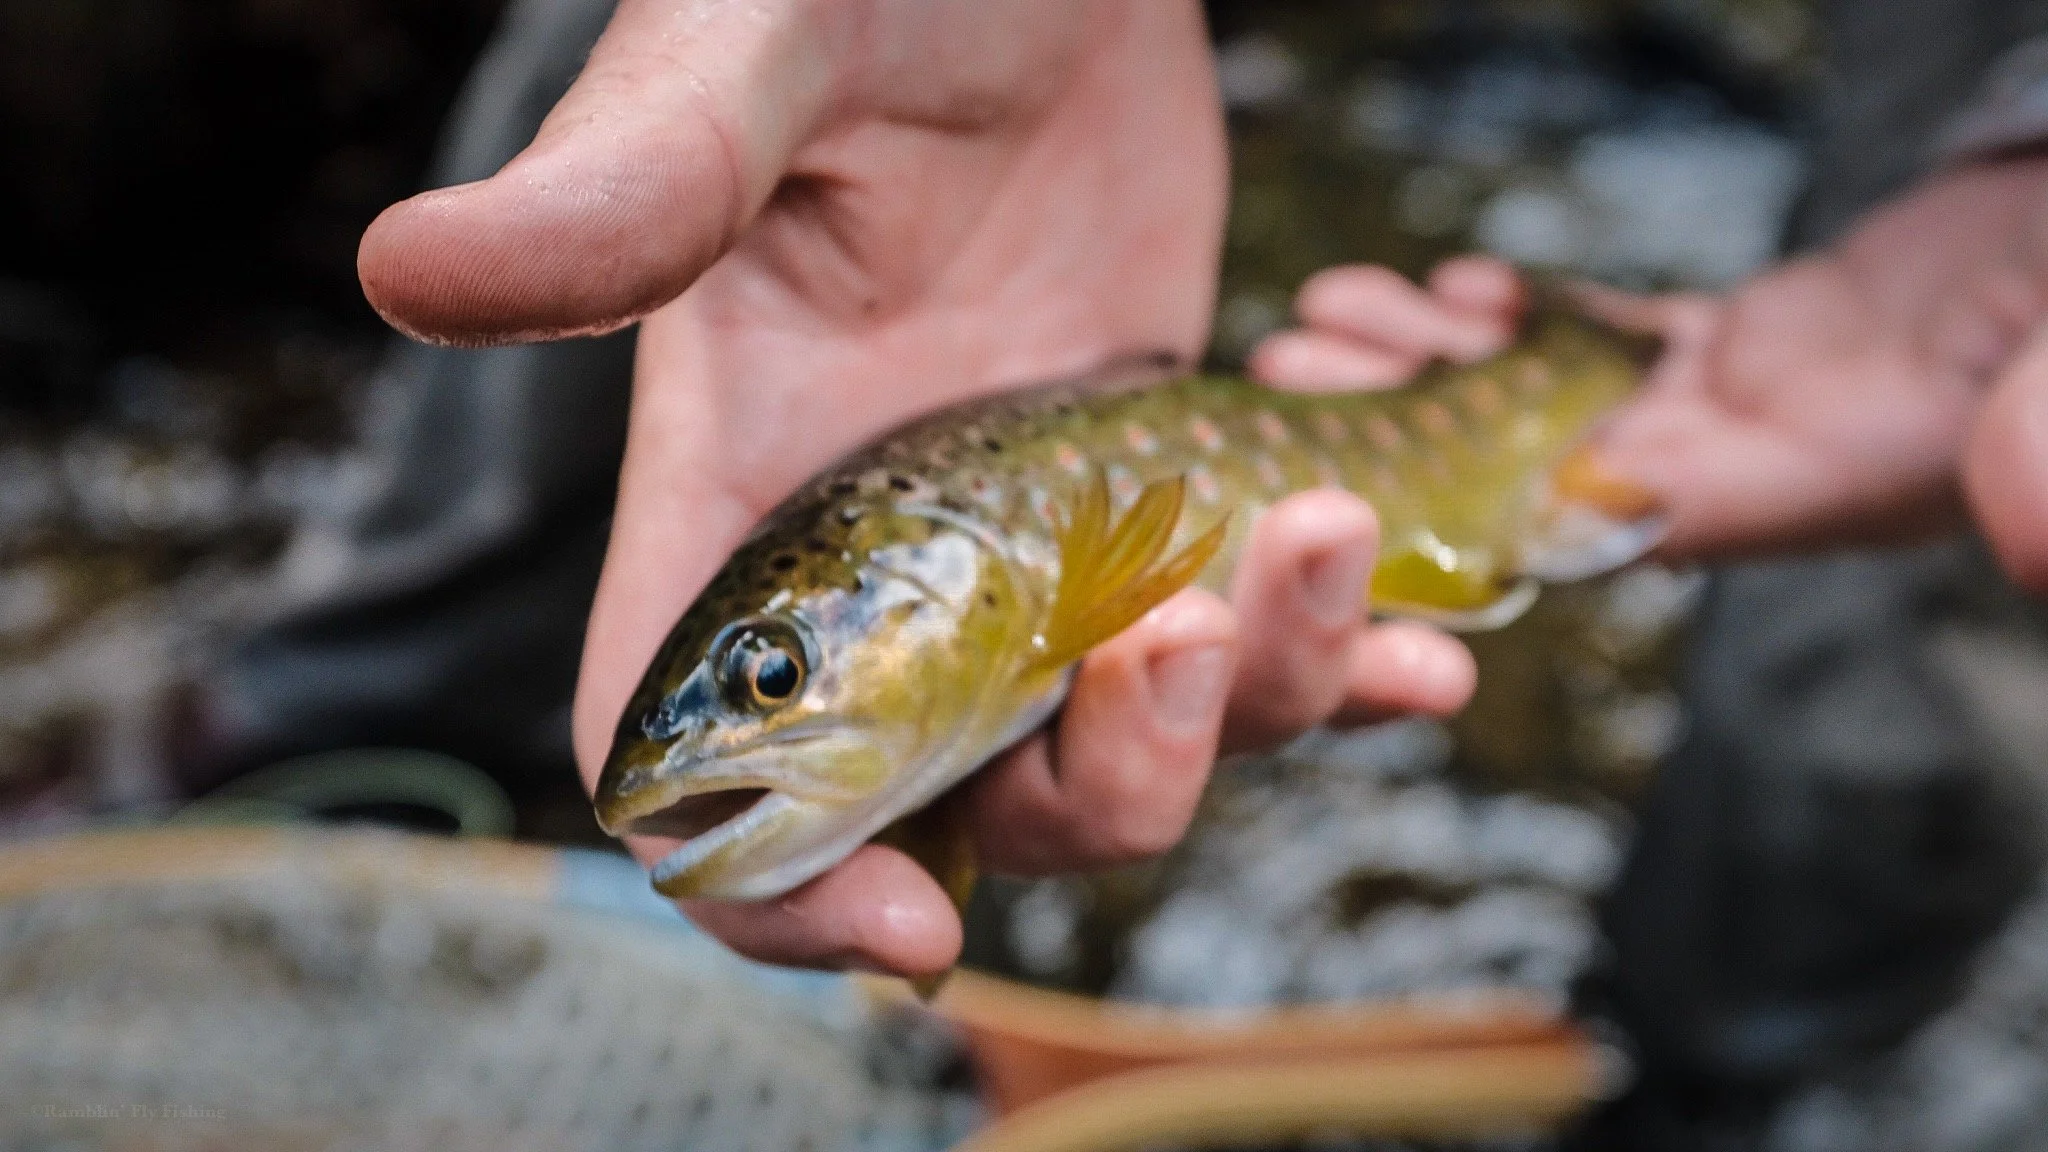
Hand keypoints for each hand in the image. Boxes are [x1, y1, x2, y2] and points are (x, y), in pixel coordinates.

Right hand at [359, 0, 1473, 976]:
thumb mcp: (747, 65)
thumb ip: (632, 186)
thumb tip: (412, 270)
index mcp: (745, 498)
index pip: (688, 764)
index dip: (765, 885)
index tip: (905, 914)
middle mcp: (888, 562)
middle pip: (968, 801)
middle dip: (1097, 784)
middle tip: (1181, 635)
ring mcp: (1041, 545)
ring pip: (1139, 743)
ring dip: (1258, 707)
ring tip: (1334, 537)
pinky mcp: (1165, 496)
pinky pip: (1257, 647)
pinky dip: (1348, 669)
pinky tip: (1433, 634)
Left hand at [1267, 160, 2047, 571]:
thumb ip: (2047, 432)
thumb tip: (2023, 521)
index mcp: (1835, 484)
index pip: (1646, 515)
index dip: (1499, 504)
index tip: (1376, 482)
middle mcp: (1759, 466)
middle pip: (1547, 463)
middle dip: (1404, 429)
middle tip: (1285, 371)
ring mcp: (1737, 408)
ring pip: (1547, 400)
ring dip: (1429, 362)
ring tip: (1322, 311)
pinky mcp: (1734, 349)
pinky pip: (1598, 343)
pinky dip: (1517, 316)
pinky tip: (1447, 285)